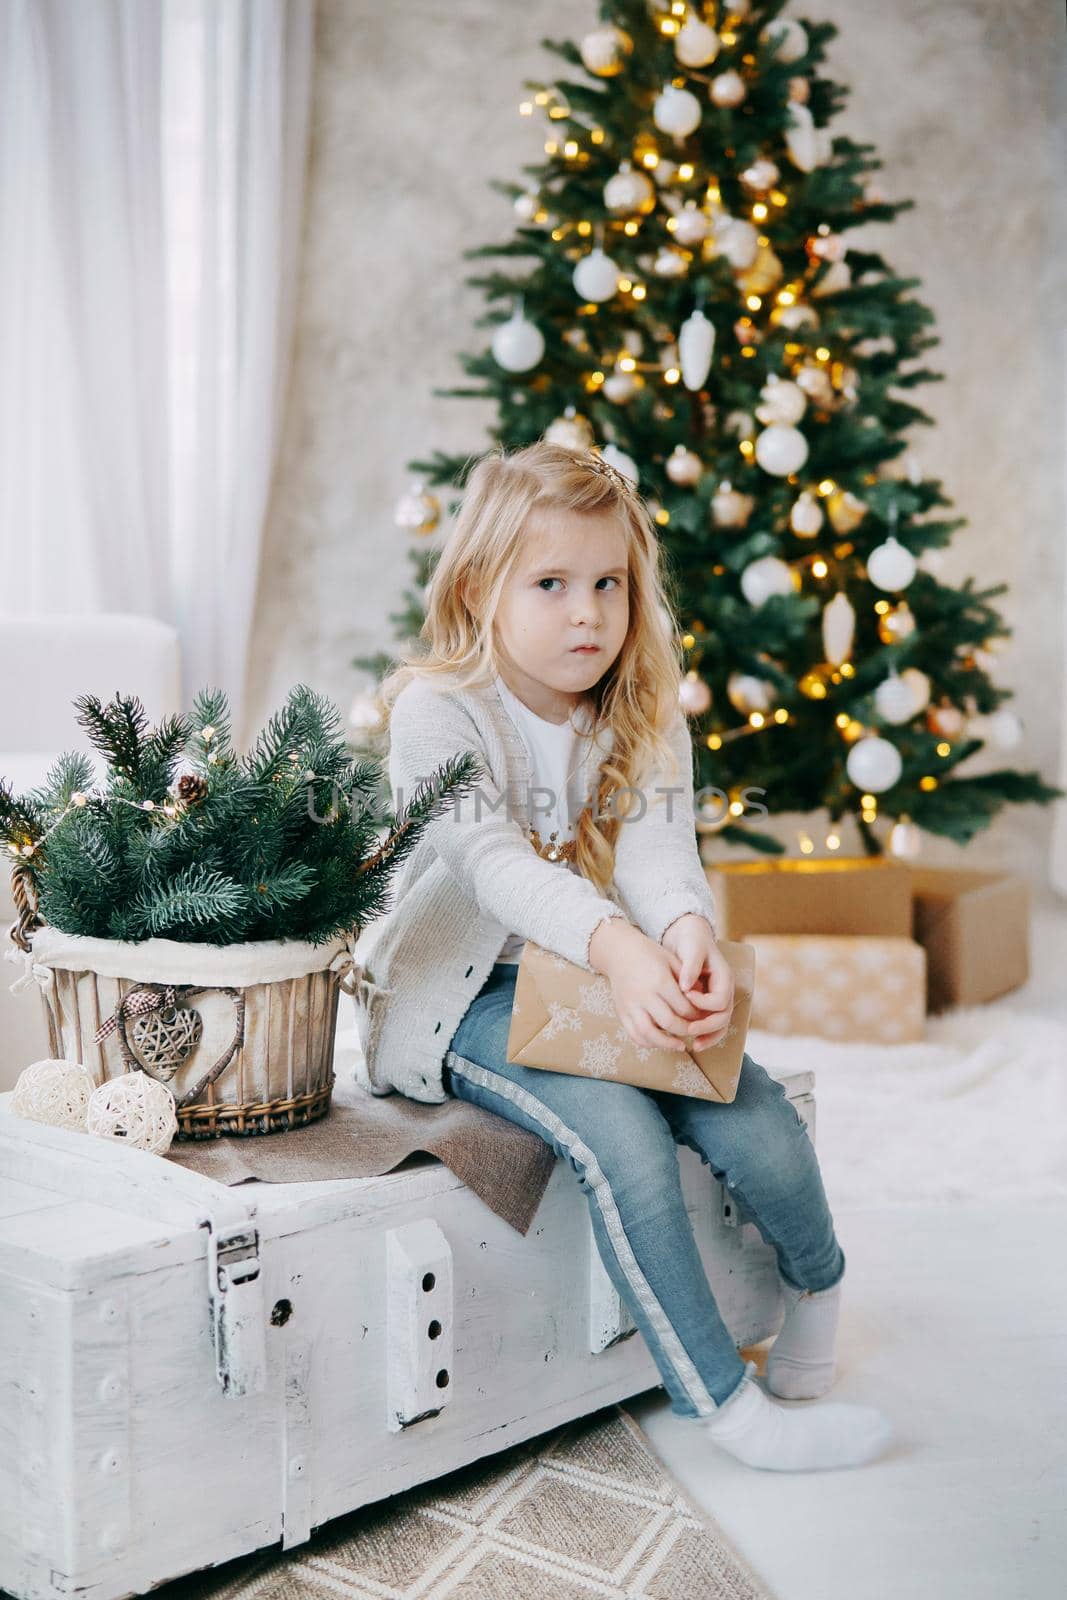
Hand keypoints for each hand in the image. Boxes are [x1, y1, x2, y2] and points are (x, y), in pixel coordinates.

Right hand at [588, 918, 704, 1052]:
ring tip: (680, 1045)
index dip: (696, 1016)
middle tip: (694, 1031)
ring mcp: (630, 1005)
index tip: (702, 1018)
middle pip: (669, 1022)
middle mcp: (644, 995)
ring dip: (667, 1044)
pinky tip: (661, 1042)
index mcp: (660, 981)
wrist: (619, 952)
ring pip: (649, 1034)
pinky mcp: (621, 1012)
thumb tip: (703, 1001)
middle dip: (685, 1030)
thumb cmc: (650, 955)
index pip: (683, 1007)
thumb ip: (687, 981)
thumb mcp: (671, 961)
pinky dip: (648, 1043)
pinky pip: (634, 1034)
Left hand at [660, 913, 733, 1050]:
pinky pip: (712, 1025)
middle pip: (723, 1016)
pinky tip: (693, 1042)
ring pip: (720, 1025)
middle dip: (707, 1026)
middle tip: (688, 1029)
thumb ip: (690, 967)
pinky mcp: (708, 1005)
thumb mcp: (692, 949)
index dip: (704, 1003)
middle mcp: (724, 991)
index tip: (685, 996)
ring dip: (709, 1037)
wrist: (689, 937)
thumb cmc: (691, 941)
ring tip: (694, 1045)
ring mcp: (718, 999)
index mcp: (724, 978)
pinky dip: (705, 1035)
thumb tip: (686, 987)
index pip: (720, 1000)